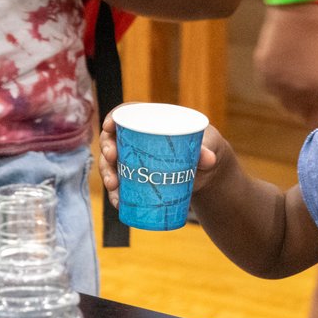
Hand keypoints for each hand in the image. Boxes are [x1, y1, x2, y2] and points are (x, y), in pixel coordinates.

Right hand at [98, 113, 224, 207]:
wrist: (208, 172)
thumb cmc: (207, 147)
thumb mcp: (210, 144)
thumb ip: (208, 149)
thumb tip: (208, 158)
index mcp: (153, 121)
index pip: (127, 114)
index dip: (113, 117)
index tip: (108, 126)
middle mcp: (138, 139)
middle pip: (114, 139)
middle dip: (107, 149)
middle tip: (112, 159)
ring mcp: (135, 160)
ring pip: (113, 164)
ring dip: (108, 174)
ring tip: (114, 186)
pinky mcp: (137, 179)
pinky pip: (121, 185)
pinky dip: (117, 194)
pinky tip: (119, 203)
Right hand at [253, 5, 317, 128]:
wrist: (305, 3)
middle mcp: (305, 95)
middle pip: (307, 119)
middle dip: (314, 109)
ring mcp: (282, 86)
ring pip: (289, 107)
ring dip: (296, 98)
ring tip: (303, 75)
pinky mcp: (266, 76)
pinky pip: (274, 91)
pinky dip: (281, 84)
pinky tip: (289, 65)